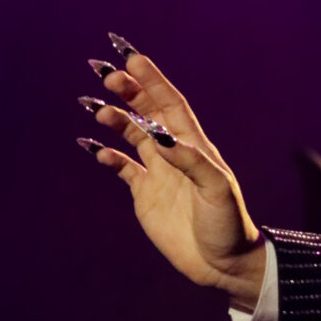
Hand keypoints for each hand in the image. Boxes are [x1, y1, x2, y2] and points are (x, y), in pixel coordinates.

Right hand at [83, 48, 266, 310]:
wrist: (223, 263)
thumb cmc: (229, 224)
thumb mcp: (217, 190)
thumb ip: (191, 162)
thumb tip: (161, 137)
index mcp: (195, 145)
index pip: (169, 104)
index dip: (151, 79)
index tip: (131, 57)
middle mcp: (175, 153)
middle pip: (147, 111)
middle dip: (127, 90)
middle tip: (104, 71)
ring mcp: (159, 173)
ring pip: (132, 135)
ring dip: (114, 118)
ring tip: (93, 106)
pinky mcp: (146, 196)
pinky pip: (123, 169)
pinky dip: (107, 156)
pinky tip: (91, 146)